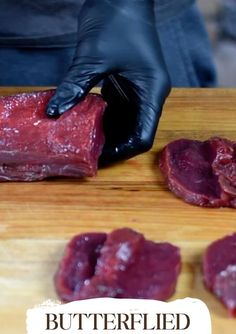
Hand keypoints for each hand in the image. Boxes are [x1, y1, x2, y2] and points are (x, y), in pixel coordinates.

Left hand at [46, 0, 170, 163]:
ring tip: (83, 140)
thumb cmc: (117, 20)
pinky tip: (84, 122)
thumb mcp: (93, 57)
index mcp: (152, 92)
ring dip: (105, 132)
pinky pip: (116, 109)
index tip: (98, 158)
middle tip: (86, 152)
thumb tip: (55, 111)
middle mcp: (149, 95)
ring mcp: (139, 90)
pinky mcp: (127, 84)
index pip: (143, 135)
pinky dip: (101, 117)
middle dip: (111, 144)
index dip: (121, 151)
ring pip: (125, 122)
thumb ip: (75, 86)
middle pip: (134, 132)